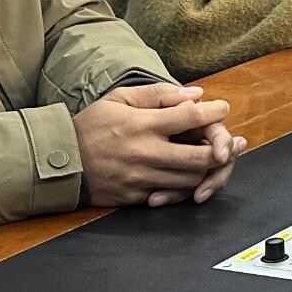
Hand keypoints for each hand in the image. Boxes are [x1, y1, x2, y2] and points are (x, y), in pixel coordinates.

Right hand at [75, 82, 241, 208]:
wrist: (58, 162)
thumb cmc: (90, 127)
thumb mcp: (118, 99)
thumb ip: (157, 94)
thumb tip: (194, 94)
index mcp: (142, 125)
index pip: (191, 118)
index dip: (215, 112)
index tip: (222, 108)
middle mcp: (144, 153)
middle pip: (200, 157)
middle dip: (223, 151)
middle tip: (233, 145)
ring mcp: (140, 178)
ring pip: (190, 180)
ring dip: (207, 171)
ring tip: (217, 161)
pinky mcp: (134, 197)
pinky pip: (170, 196)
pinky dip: (184, 188)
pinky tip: (191, 179)